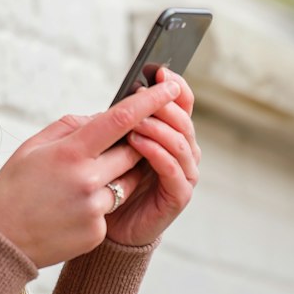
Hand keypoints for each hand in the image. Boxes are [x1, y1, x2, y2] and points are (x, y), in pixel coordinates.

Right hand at [0, 79, 181, 268]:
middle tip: (118, 141)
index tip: (170, 87)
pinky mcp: (97, 232)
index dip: (150, 101)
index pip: (121, 120)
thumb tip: (104, 118)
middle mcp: (87, 180)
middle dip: (133, 142)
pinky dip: (99, 202)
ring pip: (126, 181)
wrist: (1, 241)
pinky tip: (71, 207)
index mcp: (70, 152)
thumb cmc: (14, 186)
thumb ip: (71, 127)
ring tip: (81, 180)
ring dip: (115, 174)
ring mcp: (94, 208)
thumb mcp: (33, 146)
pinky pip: (111, 207)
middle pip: (132, 151)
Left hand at [103, 66, 200, 247]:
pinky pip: (174, 170)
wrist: (108, 223)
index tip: (159, 71)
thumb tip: (123, 94)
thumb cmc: (111, 178)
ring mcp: (184, 173)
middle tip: (140, 96)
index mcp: (171, 133)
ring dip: (158, 128)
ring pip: (181, 142)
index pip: (183, 103)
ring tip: (134, 122)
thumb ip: (123, 121)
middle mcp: (184, 151)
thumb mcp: (114, 142)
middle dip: (163, 105)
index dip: (175, 86)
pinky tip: (138, 143)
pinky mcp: (178, 196)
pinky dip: (158, 153)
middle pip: (184, 119)